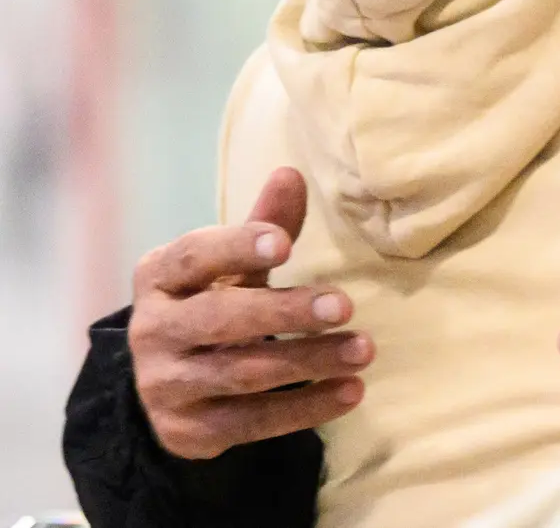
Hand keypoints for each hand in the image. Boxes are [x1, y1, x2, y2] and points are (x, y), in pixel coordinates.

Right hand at [129, 167, 373, 458]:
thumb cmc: (212, 303)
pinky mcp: (188, 430)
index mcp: (159, 277)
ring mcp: (166, 385)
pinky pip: (252, 421)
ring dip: (309, 361)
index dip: (236, 247)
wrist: (170, 386)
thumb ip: (264, 224)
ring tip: (364, 350)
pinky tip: (350, 391)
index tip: (283, 243)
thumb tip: (291, 172)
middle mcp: (152, 330)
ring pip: (241, 373)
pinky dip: (305, 407)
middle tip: (345, 304)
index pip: (193, 256)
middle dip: (285, 311)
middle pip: (220, 319)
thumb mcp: (232, 265)